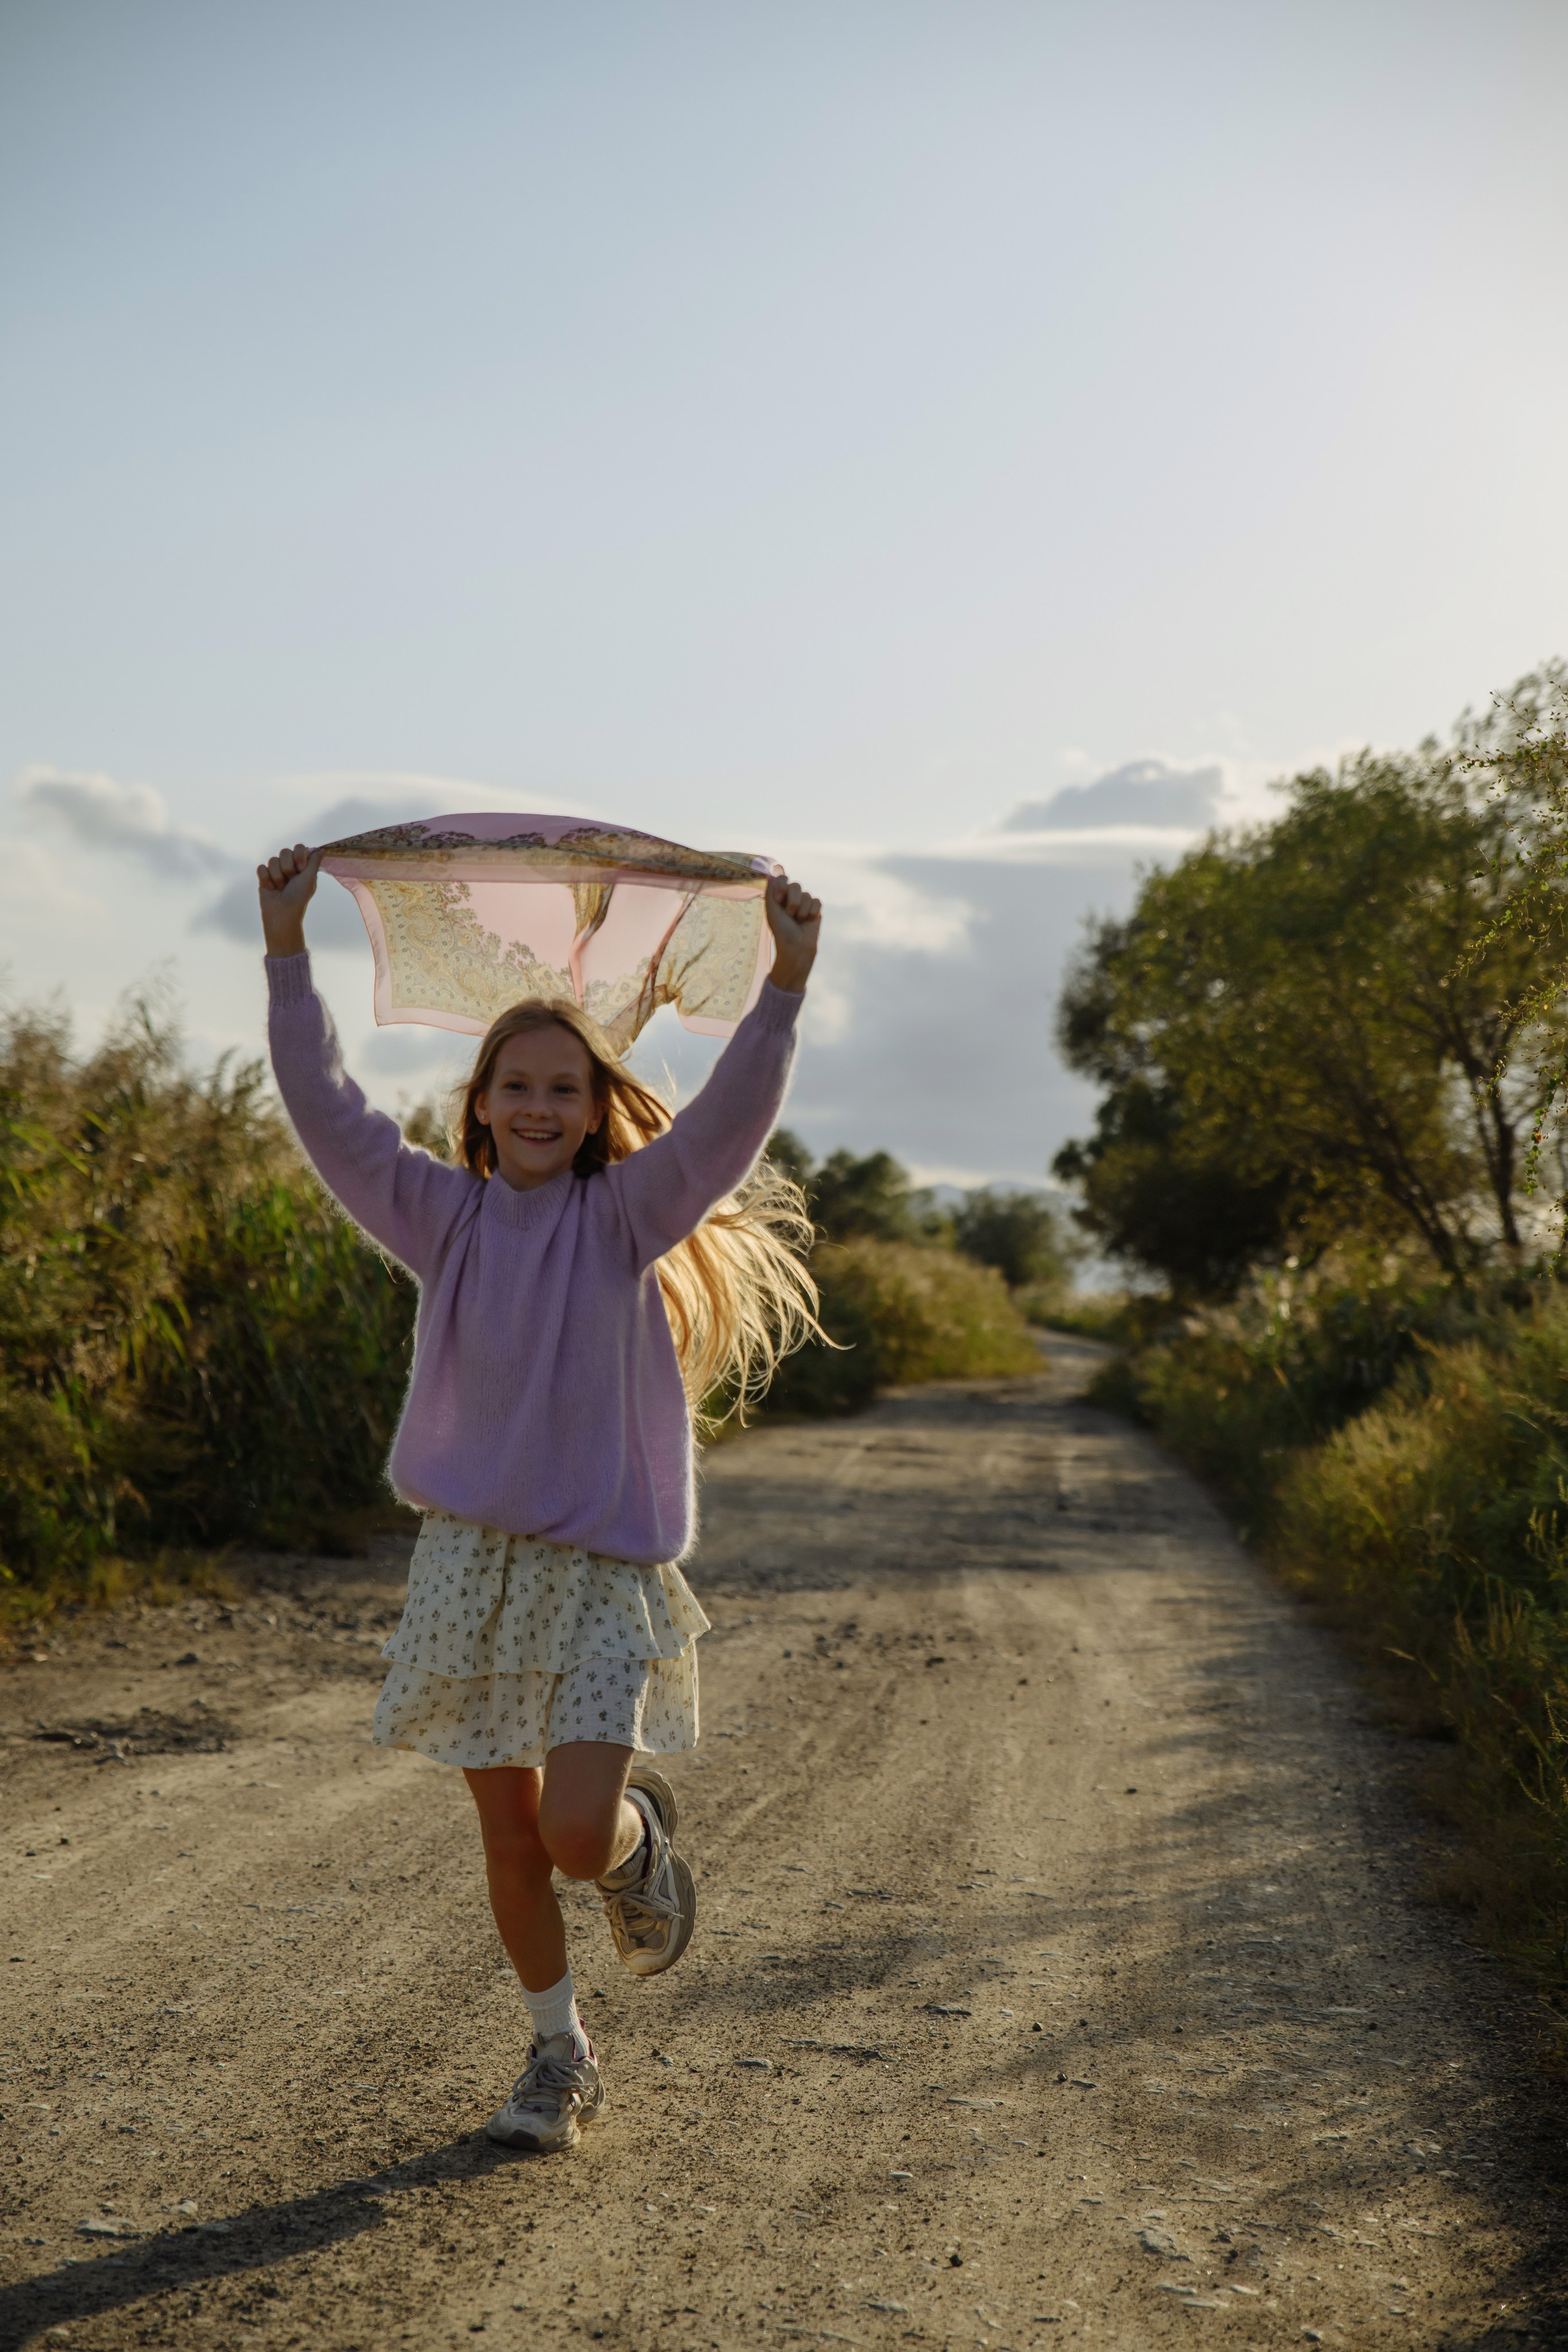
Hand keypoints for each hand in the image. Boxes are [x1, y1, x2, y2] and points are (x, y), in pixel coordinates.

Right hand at [257, 843, 320, 956]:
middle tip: (290, 881)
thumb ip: (314, 862)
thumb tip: (322, 849)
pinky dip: (266, 878)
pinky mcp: (264, 877)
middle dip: (287, 867)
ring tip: (281, 888)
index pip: (299, 847)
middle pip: (284, 851)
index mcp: (302, 866)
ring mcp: (276, 871)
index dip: (299, 855)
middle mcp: (289, 866)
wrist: (282, 914)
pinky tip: (271, 888)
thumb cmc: (299, 897)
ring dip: (277, 876)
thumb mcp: (310, 878)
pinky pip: (261, 868)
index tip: (301, 868)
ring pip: (272, 860)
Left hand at [764, 875, 821, 993]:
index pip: (782, 877)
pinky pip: (817, 901)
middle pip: (796, 885)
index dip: (782, 885)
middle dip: (792, 901)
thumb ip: (771, 891)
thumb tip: (773, 873)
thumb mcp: (771, 911)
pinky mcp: (816, 909)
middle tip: (789, 914)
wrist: (796, 948)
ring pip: (807, 894)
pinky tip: (808, 921)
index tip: (779, 899)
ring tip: (798, 921)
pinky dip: (812, 912)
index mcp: (779, 896)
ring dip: (801, 910)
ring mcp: (804, 903)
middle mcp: (791, 897)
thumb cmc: (781, 931)